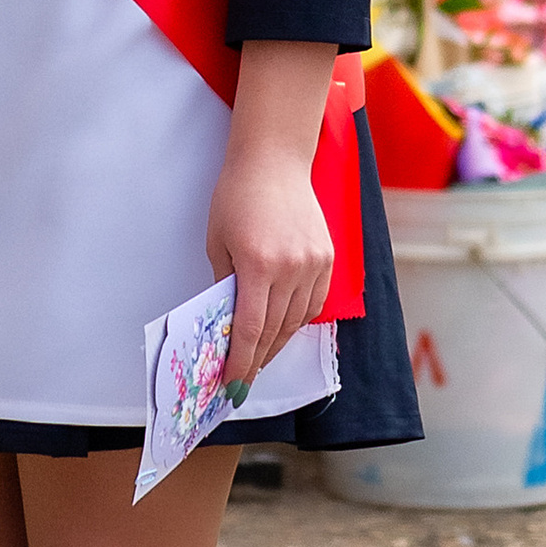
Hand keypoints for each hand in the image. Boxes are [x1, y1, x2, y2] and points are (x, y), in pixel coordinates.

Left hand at [204, 152, 333, 395]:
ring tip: (261, 358)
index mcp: (258, 265)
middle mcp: (291, 268)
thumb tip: (226, 324)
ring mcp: (314, 264)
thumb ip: (224, 285)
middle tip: (243, 380)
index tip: (232, 385)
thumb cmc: (237, 197)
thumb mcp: (218, 242)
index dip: (241, 362)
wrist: (274, 161)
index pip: (250, 329)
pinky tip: (284, 328)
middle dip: (257, 360)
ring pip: (297, 321)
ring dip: (278, 343)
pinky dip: (299, 320)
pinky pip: (314, 302)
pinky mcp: (327, 258)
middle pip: (275, 331)